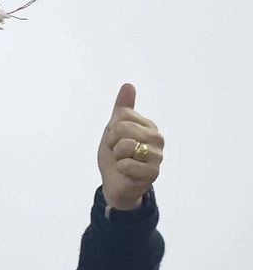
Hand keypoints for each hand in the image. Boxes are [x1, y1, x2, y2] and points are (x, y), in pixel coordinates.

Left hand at [98, 84, 163, 210]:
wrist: (115, 184)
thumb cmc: (116, 157)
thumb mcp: (113, 130)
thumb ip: (122, 109)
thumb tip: (128, 85)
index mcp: (148, 125)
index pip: (122, 116)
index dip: (111, 130)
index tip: (114, 141)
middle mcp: (157, 138)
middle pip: (122, 128)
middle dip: (112, 143)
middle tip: (118, 154)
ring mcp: (157, 155)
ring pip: (125, 145)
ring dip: (117, 157)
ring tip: (123, 162)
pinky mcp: (153, 173)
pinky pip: (127, 164)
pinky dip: (120, 169)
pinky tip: (126, 173)